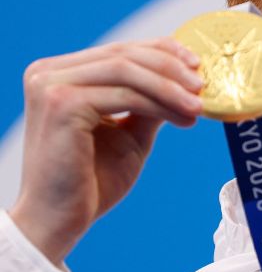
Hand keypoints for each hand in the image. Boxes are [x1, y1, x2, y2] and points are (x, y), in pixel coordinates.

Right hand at [8, 38, 203, 265]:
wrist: (60, 221)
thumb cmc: (92, 181)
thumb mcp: (129, 132)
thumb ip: (150, 102)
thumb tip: (186, 79)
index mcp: (60, 74)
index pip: (120, 50)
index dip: (163, 51)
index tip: (198, 64)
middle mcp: (48, 73)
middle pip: (125, 55)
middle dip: (171, 68)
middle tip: (203, 86)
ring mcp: (51, 86)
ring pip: (127, 71)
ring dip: (170, 88)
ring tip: (198, 107)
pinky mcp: (61, 104)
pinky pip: (124, 96)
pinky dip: (160, 104)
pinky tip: (184, 120)